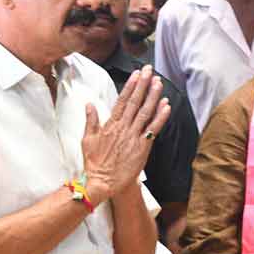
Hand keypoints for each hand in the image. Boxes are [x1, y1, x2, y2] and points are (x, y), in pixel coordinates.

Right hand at [81, 67, 171, 204]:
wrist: (103, 183)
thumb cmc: (95, 163)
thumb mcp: (87, 140)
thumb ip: (90, 121)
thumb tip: (89, 104)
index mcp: (110, 124)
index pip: (122, 100)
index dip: (130, 86)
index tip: (136, 74)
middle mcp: (124, 128)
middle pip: (135, 102)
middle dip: (143, 84)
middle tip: (149, 70)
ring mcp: (134, 137)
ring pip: (146, 112)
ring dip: (153, 96)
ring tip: (159, 82)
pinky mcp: (143, 147)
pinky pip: (153, 129)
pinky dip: (160, 117)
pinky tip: (166, 105)